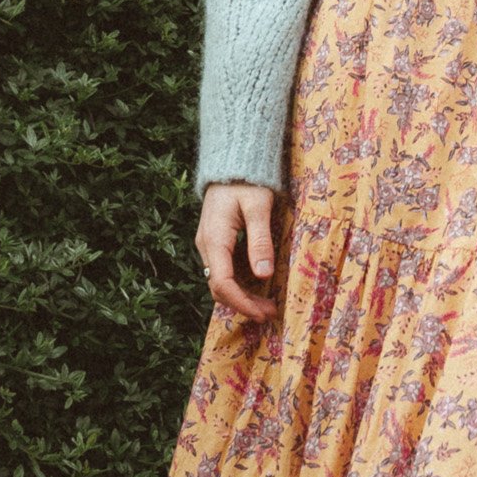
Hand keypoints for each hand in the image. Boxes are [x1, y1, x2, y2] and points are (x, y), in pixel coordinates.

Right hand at [195, 181, 278, 322]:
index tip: (262, 313)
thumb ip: (260, 239)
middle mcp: (206, 246)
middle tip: (269, 312)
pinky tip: (257, 286)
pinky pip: (223, 270)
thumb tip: (264, 275)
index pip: (223, 283)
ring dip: (241, 296)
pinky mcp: (215, 242)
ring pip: (220, 281)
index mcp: (215, 239)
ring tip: (266, 304)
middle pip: (219, 287)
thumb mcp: (259, 206)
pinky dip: (238, 283)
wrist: (232, 163)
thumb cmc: (247, 181)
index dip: (242, 303)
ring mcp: (208, 244)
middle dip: (243, 304)